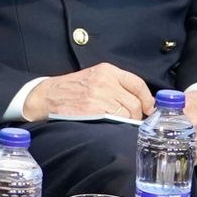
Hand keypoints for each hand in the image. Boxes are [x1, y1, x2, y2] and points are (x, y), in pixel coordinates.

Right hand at [22, 64, 155, 122]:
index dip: (147, 98)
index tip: (149, 108)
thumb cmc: (72, 89)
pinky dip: (118, 125)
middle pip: (134, 102)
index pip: (137, 83)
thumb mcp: (95, 77)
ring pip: (127, 113)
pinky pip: (116, 120)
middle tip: (133, 120)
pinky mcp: (93, 110)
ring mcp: (99, 96)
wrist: (47, 96)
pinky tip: (113, 126)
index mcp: (108, 71)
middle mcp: (106, 81)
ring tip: (120, 123)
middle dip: (137, 114)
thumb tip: (140, 100)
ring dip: (128, 122)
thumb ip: (116, 85)